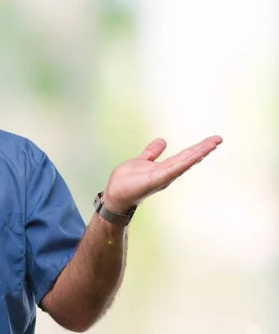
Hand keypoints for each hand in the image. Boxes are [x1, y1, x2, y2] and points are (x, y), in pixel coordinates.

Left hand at [103, 135, 222, 213]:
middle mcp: (167, 173)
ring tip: (213, 143)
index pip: (183, 156)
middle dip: (203, 149)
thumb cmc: (125, 182)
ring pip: (184, 162)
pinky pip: (174, 168)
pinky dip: (186, 161)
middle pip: (187, 158)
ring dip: (199, 152)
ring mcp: (163, 177)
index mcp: (164, 168)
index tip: (212, 140)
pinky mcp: (157, 179)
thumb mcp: (141, 161)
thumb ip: (151, 153)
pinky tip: (197, 154)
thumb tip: (163, 141)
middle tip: (219, 139)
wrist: (114, 195)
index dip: (197, 148)